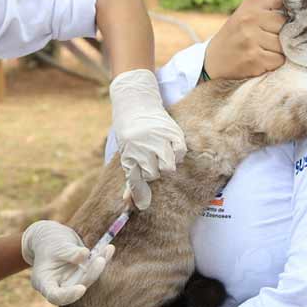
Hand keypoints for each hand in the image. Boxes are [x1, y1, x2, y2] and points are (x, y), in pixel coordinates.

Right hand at [21, 220, 113, 305]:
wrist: (50, 236)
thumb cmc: (48, 242)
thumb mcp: (55, 245)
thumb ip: (69, 252)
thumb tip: (85, 254)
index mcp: (45, 283)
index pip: (55, 296)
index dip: (69, 295)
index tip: (81, 288)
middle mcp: (61, 285)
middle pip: (77, 286)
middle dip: (91, 275)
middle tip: (100, 260)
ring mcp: (73, 280)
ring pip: (89, 277)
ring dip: (100, 265)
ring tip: (108, 249)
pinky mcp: (83, 273)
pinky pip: (94, 267)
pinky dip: (102, 257)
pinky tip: (109, 248)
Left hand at [109, 69, 186, 209]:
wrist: (135, 100)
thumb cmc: (129, 130)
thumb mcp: (126, 151)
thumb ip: (131, 175)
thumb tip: (128, 203)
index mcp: (129, 153)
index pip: (135, 180)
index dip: (138, 194)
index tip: (142, 205)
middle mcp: (142, 147)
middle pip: (153, 175)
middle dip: (152, 172)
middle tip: (150, 161)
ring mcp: (158, 139)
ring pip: (168, 167)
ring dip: (165, 165)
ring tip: (161, 156)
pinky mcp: (172, 131)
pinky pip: (180, 153)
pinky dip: (177, 154)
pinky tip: (171, 148)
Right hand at [203, 0, 285, 79]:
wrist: (213, 60)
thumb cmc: (235, 35)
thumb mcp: (245, 13)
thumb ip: (267, 5)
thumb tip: (297, 3)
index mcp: (250, 6)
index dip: (289, 9)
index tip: (289, 16)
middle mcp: (250, 20)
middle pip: (285, 24)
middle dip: (284, 33)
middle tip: (272, 38)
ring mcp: (251, 40)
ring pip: (284, 44)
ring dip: (279, 50)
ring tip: (266, 50)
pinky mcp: (254, 59)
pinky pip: (279, 60)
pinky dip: (274, 62)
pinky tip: (263, 60)